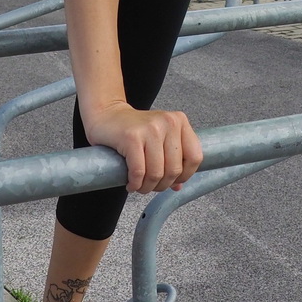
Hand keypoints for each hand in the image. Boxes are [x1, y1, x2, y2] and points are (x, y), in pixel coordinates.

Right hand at [80, 103, 202, 192]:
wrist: (106, 114)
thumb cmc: (134, 129)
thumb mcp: (159, 139)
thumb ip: (172, 160)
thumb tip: (178, 187)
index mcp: (180, 121)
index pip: (195, 157)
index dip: (185, 175)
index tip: (172, 181)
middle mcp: (168, 122)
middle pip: (174, 169)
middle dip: (162, 185)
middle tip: (151, 186)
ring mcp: (150, 128)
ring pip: (156, 173)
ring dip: (147, 187)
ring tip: (140, 186)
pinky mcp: (132, 137)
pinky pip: (138, 171)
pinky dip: (135, 183)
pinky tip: (131, 184)